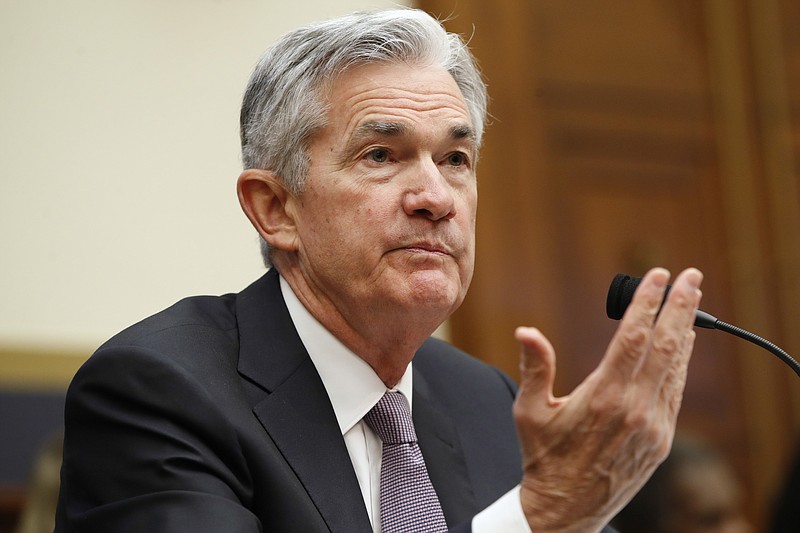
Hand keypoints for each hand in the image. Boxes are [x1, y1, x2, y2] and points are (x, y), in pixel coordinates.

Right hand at [513, 267, 702, 532]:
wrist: (566, 509)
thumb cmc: (543, 458)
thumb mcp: (529, 412)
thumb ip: (535, 368)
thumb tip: (526, 331)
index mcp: (603, 397)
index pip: (634, 338)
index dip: (648, 303)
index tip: (658, 276)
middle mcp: (635, 409)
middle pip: (666, 346)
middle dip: (680, 306)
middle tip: (690, 276)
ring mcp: (653, 426)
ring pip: (676, 367)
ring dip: (685, 330)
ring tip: (691, 301)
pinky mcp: (660, 440)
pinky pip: (675, 391)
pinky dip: (680, 362)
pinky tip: (683, 343)